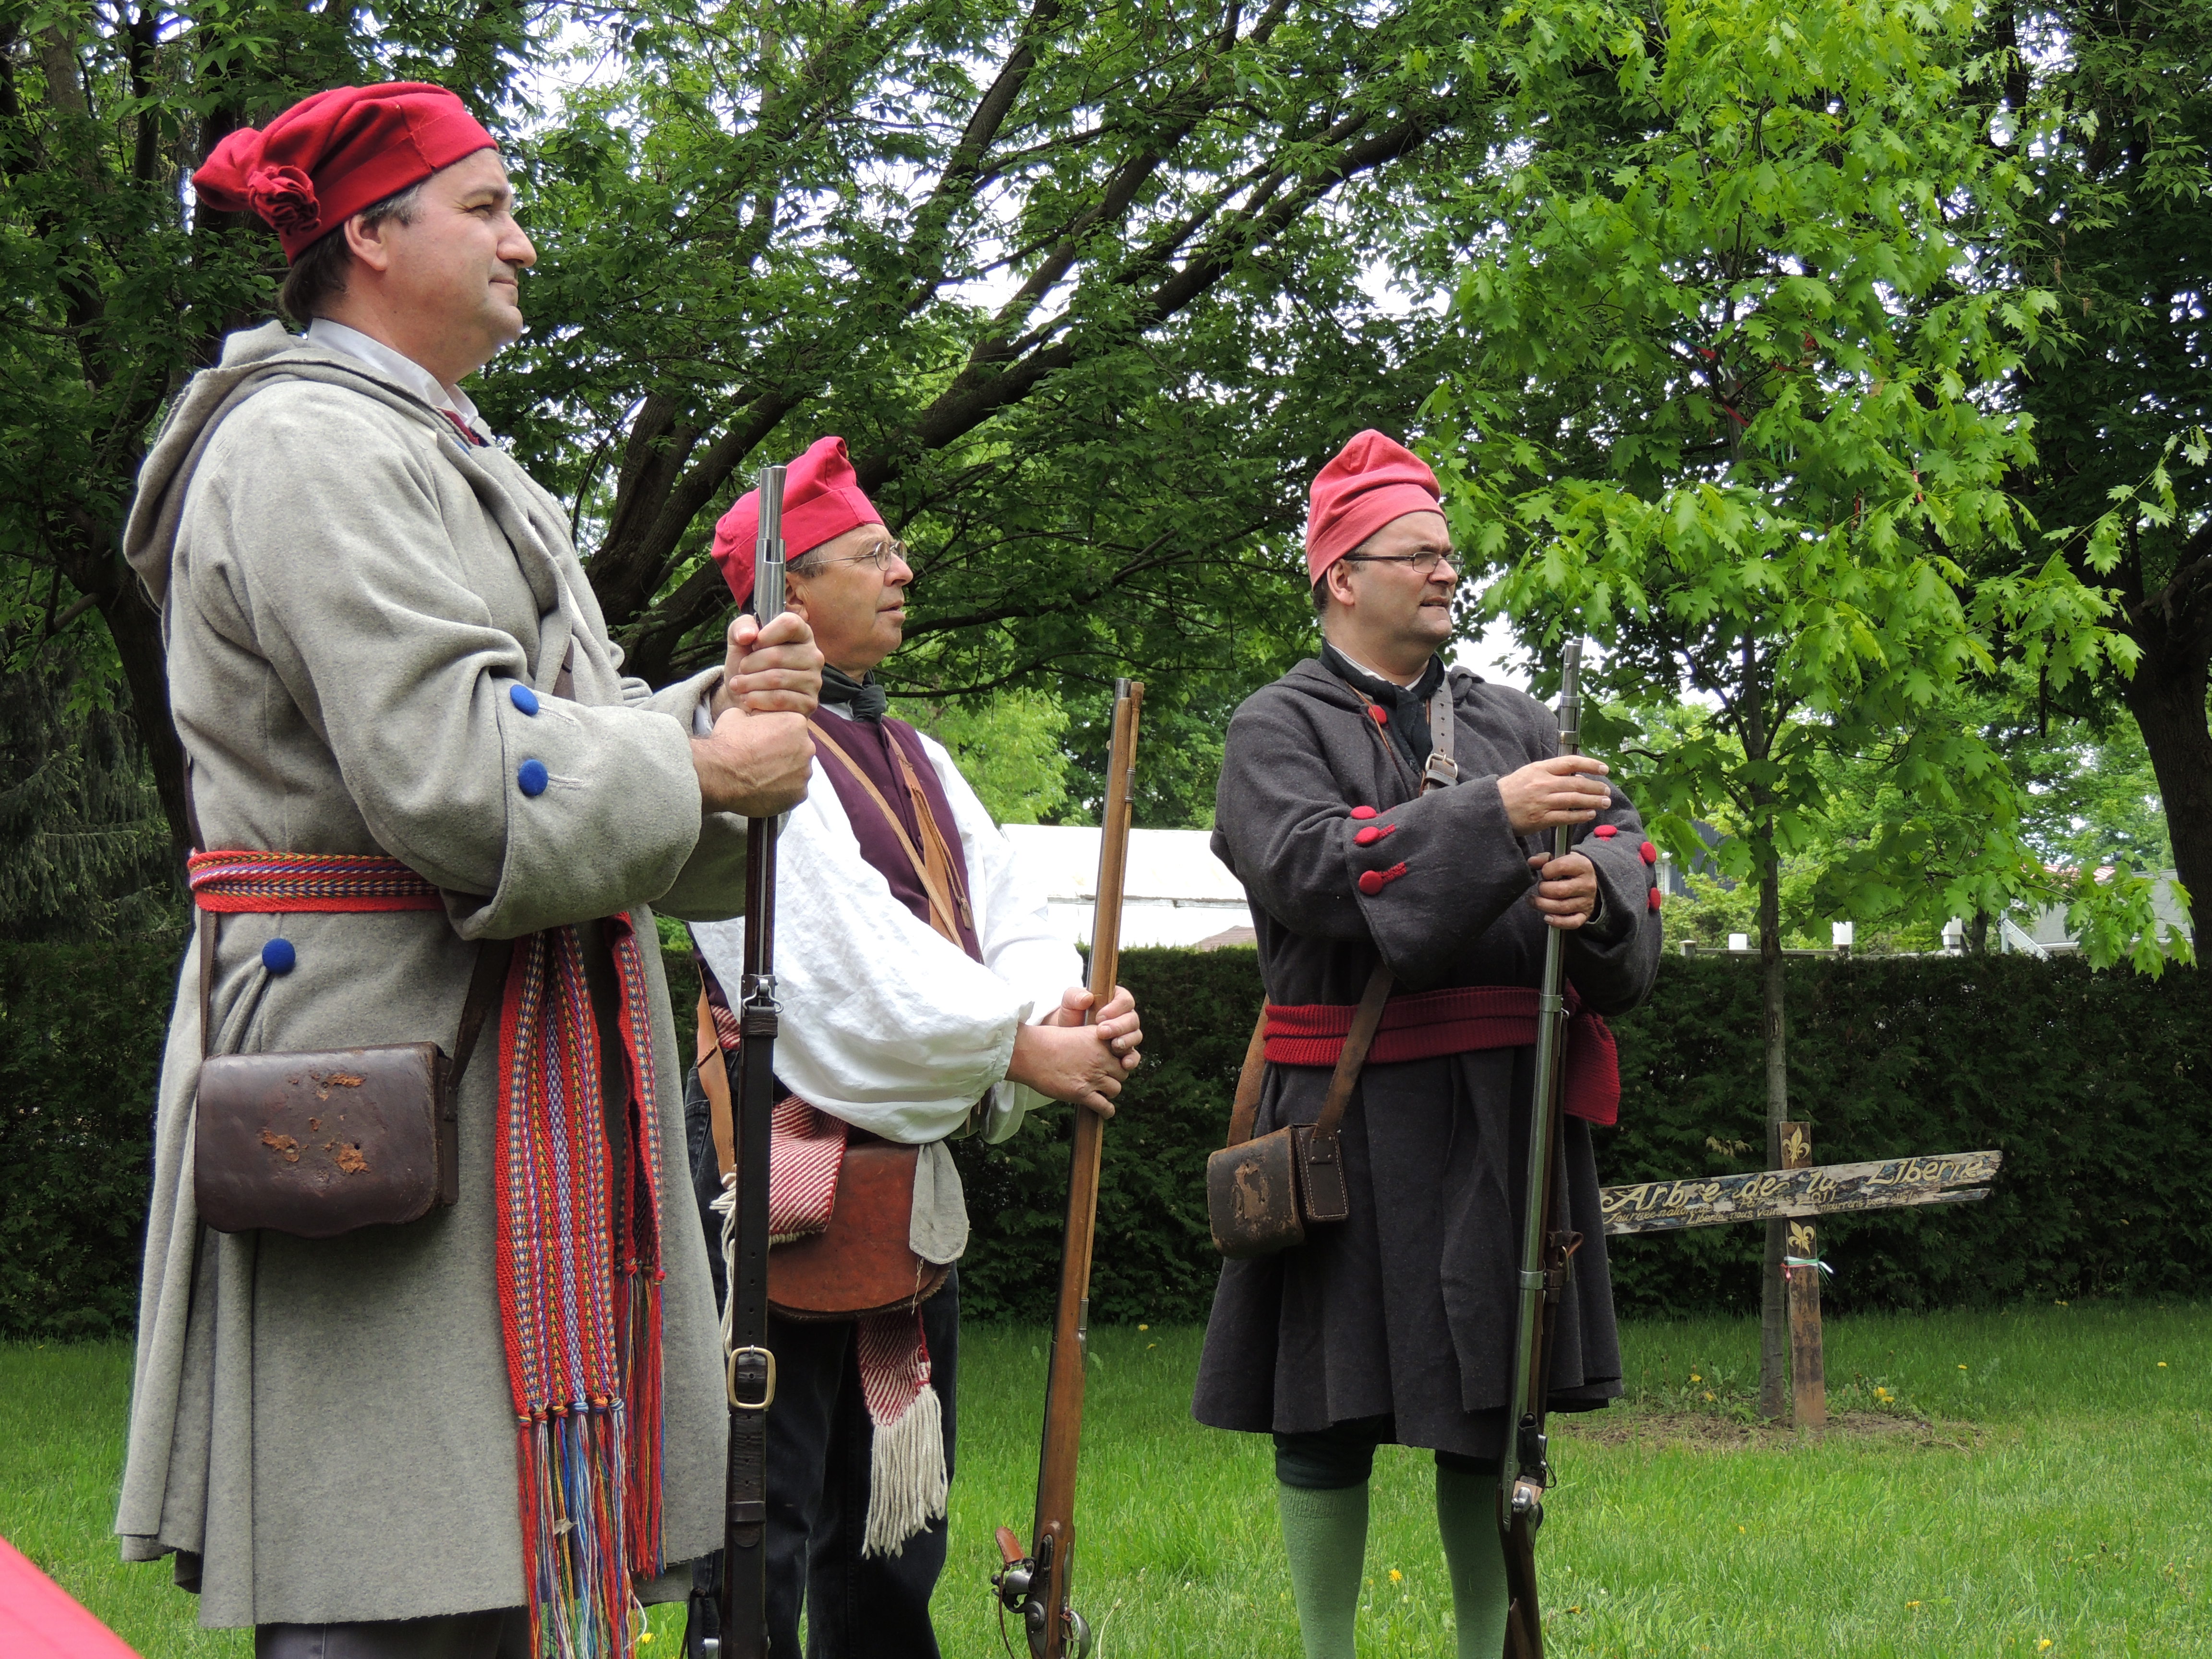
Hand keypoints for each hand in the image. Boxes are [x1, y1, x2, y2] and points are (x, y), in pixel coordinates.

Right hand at [691, 707, 814, 816]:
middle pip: (798, 750)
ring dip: (783, 774)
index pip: (792, 728)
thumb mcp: (737, 714)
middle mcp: (807, 748)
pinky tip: (764, 789)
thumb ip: (754, 715)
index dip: (776, 735)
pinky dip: (781, 792)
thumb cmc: (728, 743)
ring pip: (797, 772)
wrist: (719, 775)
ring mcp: (804, 774)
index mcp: (796, 724)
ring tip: (761, 777)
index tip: (763, 742)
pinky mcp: (799, 795)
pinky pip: (794, 792)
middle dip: (783, 754)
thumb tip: (752, 718)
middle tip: (762, 760)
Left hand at [711, 611, 822, 718]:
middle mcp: (813, 656)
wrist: (746, 698)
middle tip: (740, 671)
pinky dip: (757, 699)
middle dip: (749, 664)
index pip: (790, 624)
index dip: (765, 634)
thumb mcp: (739, 641)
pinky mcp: (809, 703)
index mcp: (801, 634)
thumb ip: (741, 627)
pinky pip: (779, 699)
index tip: (753, 645)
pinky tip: (749, 698)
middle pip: (778, 655)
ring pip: (776, 679)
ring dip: (749, 683)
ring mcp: (814, 681)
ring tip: (739, 685)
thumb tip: (748, 635)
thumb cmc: (748, 666)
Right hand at [1006, 987, 1138, 1116]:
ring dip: (1109, 1093)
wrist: (1029, 1052)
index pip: (1124, 1053)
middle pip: (1122, 1073)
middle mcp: (1101, 1057)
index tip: (1112, 1065)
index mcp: (1101, 1040)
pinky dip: (1107, 1111)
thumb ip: (1094, 1042)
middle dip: (1114, 1077)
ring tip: (1100, 1093)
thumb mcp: (1077, 1033)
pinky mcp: (1082, 1093)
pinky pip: (1105, 1107)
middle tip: (1103, 1080)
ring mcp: (1093, 1076)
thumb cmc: (1047, 1041)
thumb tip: (1102, 1052)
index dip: (1118, 1061)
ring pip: (1116, 1089)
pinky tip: (1104, 1111)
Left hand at [1041, 984, 1142, 1063]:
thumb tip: (1087, 998)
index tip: (1100, 1017)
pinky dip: (1131, 1060)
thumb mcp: (1069, 1002)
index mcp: (1115, 1000)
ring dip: (1126, 1042)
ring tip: (1113, 1046)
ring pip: (1135, 1036)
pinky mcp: (1125, 1052)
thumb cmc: (1072, 1015)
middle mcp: (1124, 1017)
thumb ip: (1074, 996)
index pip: (1125, 1000)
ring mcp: (1126, 1035)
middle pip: (1132, 1020)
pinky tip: (1123, 1063)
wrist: (1067, 1037)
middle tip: (1102, 1032)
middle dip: (1119, 1027)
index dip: (1116, 1008)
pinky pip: (1133, 1056)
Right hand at [1497, 755, 1612, 834]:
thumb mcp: (1528, 772)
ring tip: (1604, 802)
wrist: (1492, 808)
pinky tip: (1590, 814)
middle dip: (1596, 787)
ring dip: (1593, 801)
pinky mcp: (1541, 819)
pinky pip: (1566, 817)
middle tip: (1607, 790)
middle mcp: (1542, 784)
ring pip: (1575, 800)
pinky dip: (1581, 815)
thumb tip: (1574, 772)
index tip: (1603, 769)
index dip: (1590, 764)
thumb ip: (1550, 771)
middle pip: (1577, 783)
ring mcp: (1542, 802)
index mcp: (1540, 769)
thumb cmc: (1511, 790)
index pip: (1571, 762)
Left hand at [1526, 849, 1598, 929]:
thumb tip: (1532, 862)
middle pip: (1559, 890)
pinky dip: (1557, 922)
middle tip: (1540, 888)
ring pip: (1562, 907)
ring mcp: (1587, 901)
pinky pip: (1571, 923)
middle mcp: (1587, 884)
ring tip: (1534, 901)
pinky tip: (1547, 917)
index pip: (1561, 867)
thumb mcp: (1560, 858)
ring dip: (1543, 905)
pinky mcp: (1585, 914)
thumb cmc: (1569, 869)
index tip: (1544, 873)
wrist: (1587, 880)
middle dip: (1543, 890)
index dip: (1546, 870)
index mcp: (1583, 866)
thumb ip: (1544, 859)